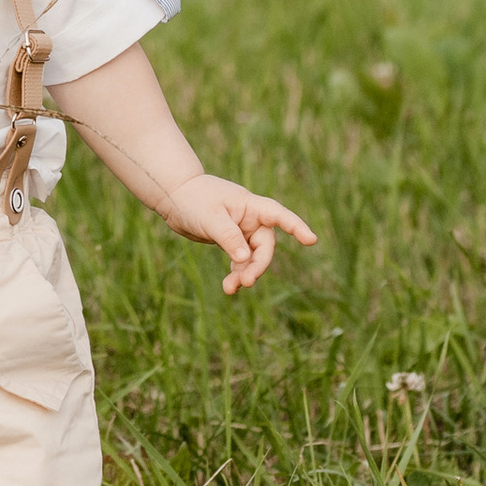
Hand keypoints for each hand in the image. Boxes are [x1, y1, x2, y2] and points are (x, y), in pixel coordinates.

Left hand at [153, 175, 316, 293]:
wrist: (174, 196)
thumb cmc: (193, 199)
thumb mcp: (211, 218)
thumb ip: (229, 238)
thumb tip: (245, 260)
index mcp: (251, 206)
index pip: (279, 216)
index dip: (296, 227)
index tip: (311, 240)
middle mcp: (251, 219)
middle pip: (265, 246)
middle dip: (258, 266)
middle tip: (246, 282)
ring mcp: (242, 231)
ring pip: (252, 257)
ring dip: (245, 273)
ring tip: (230, 289)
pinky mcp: (232, 241)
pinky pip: (240, 260)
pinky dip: (236, 272)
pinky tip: (229, 286)